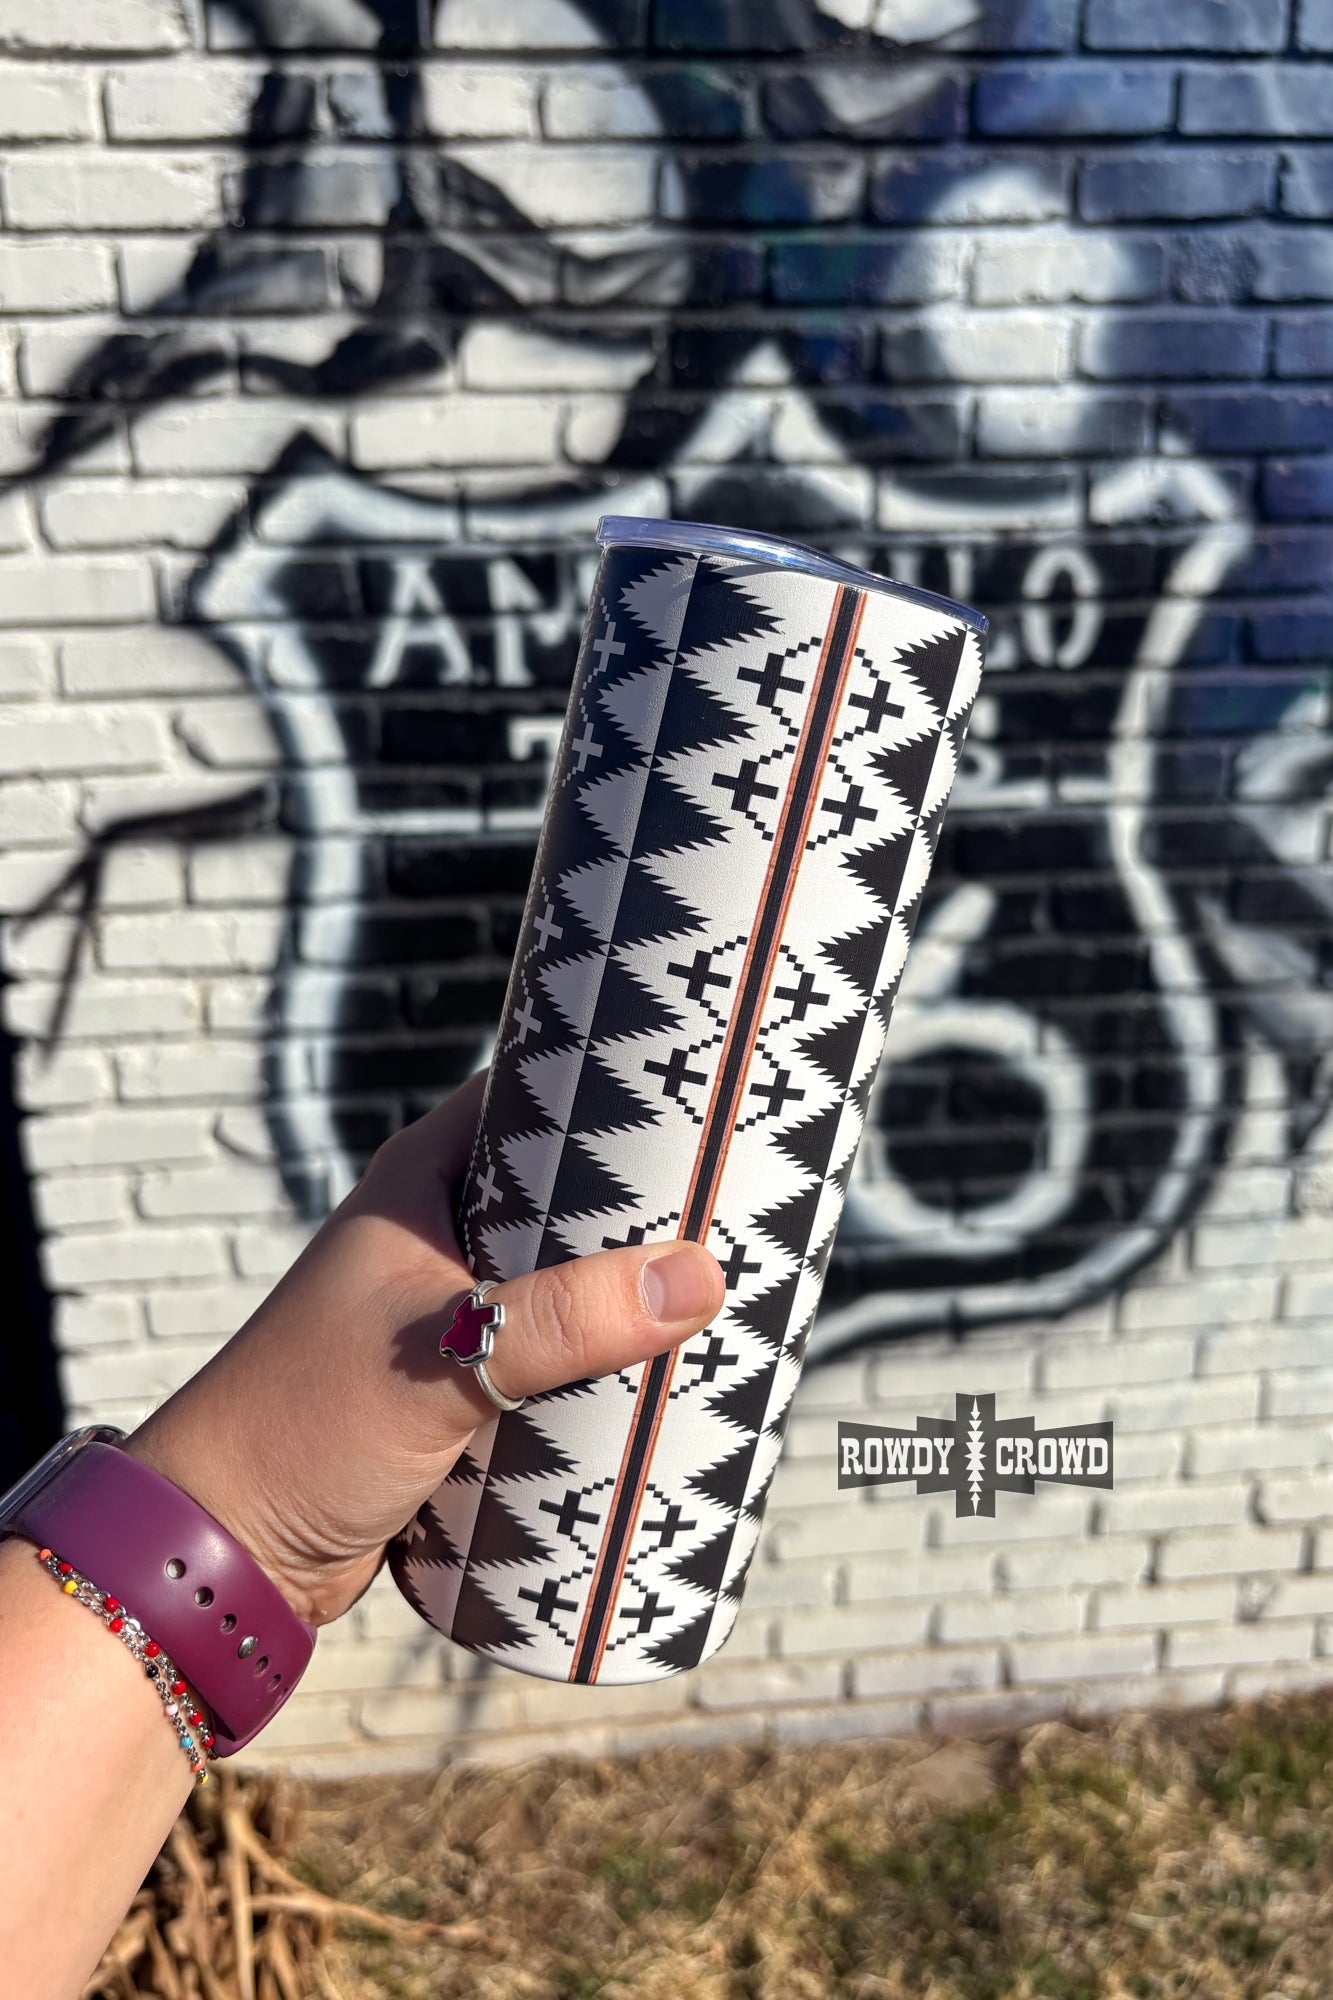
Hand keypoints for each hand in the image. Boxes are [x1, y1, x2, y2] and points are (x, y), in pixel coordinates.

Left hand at [125, 1071, 725, 1626]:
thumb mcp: (446, 1357)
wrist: (224, 1549)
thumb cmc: (306, 1424)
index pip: (534, 1095)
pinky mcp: (462, 1389)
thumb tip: (698, 1280)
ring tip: (732, 1295)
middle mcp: (441, 1235)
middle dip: (648, 1209)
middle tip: (747, 1210)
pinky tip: (670, 1377)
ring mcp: (453, 1313)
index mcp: (422, 1182)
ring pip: (568, 1284)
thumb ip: (565, 1318)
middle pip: (569, 1197)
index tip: (706, 1094)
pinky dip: (605, 1362)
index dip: (616, 1088)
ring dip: (630, 1296)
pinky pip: (555, 1357)